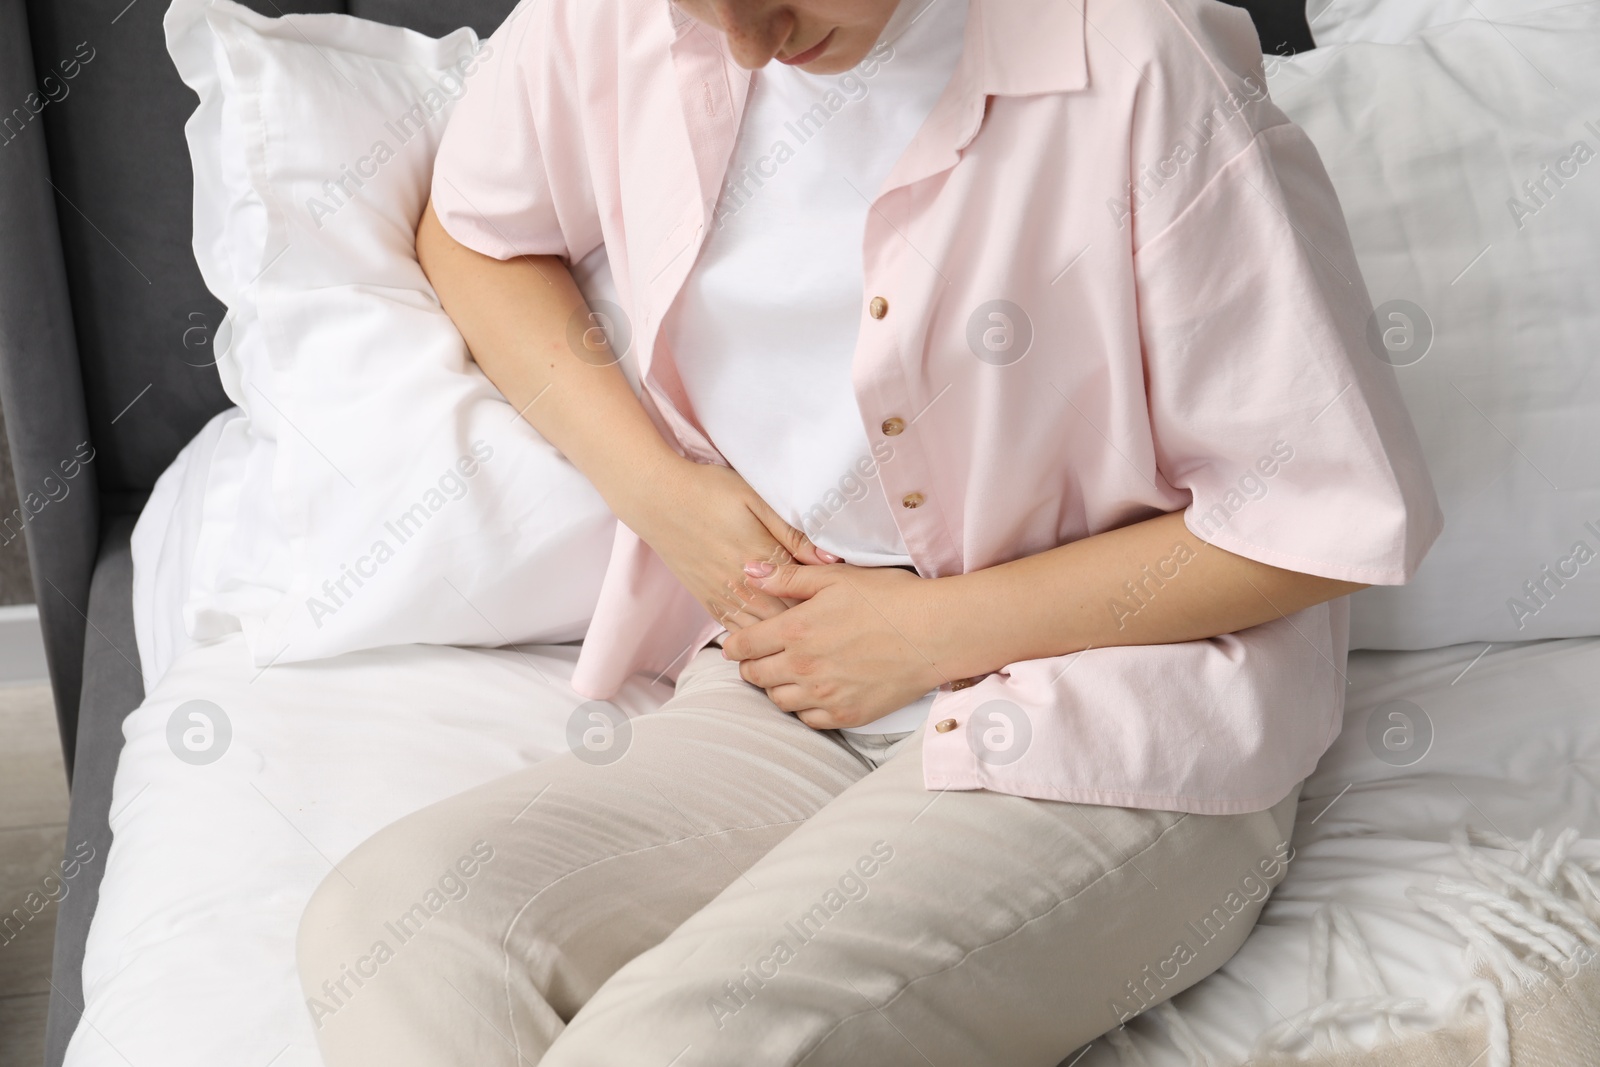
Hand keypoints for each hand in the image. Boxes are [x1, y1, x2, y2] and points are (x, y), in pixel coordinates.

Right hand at [617, 458, 837, 629]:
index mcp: (761, 559)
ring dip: (785, 641)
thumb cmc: (709, 491)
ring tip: (810, 646)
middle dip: (812, 629)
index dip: (827, 605)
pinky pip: (737, 632)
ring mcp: (723, 597)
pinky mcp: (708, 602)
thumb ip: (794, 533)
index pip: (805, 596)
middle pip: (788, 621)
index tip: (846, 606)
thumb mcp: (756, 499)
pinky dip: (757, 640)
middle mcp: (743, 586)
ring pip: (762, 634)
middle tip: (836, 634)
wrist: (656, 499)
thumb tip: (832, 559)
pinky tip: (773, 644)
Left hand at [720, 561, 948, 728]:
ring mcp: (825, 696)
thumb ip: (788, 578)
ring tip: (788, 675)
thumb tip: (749, 572)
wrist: (935, 633)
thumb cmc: (889, 598)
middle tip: (759, 659)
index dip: (734, 646)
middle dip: (750, 667)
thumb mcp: (835, 578)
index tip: (736, 646)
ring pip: (778, 701)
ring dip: (776, 688)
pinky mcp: (847, 715)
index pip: (743, 647)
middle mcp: (804, 667)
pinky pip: (809, 719)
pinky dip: (804, 708)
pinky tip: (814, 693)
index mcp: (795, 631)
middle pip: (755, 677)